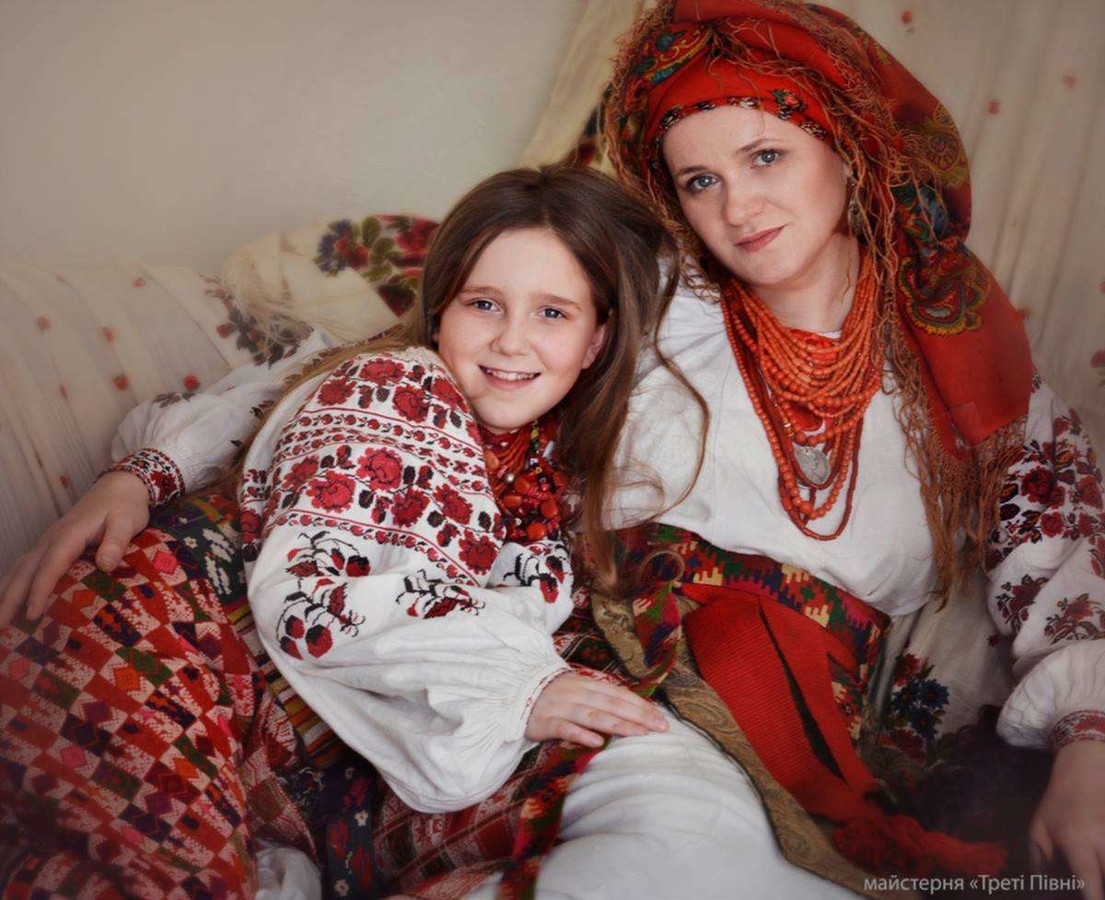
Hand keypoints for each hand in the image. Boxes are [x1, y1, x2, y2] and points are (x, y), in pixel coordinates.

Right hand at [0, 471, 150, 626]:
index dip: (39, 591)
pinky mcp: (51, 545)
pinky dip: (14, 583)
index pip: (50, 566)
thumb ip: (116, 542)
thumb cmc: (125, 506)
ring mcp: (48, 541)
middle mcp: (51, 539)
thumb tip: (106, 565)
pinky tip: (10, 599)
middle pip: (25, 570)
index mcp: (69, 535)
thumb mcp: (127, 521)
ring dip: (5, 592)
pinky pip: (26, 566)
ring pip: (20, 568)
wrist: (120, 487)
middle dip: (9, 598)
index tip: (32, 614)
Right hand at [524, 670, 668, 747]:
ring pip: (593, 715)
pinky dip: (581, 734)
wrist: (515, 693)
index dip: (640, 705)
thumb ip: (600, 697)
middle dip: (638, 716)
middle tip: (660, 728)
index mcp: (586, 683)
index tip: (660, 718)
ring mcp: (560, 707)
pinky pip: (565, 728)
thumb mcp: (577, 689)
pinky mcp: (545, 722)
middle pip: (611, 704)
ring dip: (617, 724)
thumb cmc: (553, 695)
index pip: (618, 694)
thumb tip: (630, 708)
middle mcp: (576, 693)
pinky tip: (597, 742)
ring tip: (639, 733)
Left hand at [1029, 739, 1104, 899]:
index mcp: (1077, 839)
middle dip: (1104, 889)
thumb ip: (1040, 860)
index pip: (1089, 875)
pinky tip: (1103, 863)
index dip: (1093, 896)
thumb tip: (1041, 888)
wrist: (1086, 771)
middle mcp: (1103, 838)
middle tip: (1094, 892)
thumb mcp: (1040, 828)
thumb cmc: (1060, 804)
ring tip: (1098, 877)